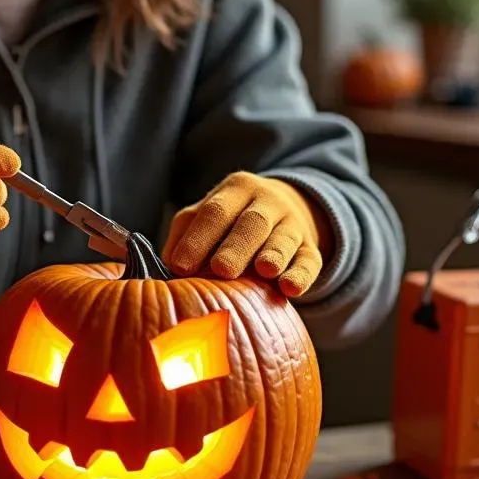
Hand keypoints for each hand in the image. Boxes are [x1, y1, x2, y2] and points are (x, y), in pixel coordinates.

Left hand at [161, 171, 326, 296]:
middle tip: (221, 269)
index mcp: (236, 190)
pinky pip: (310, 261)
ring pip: (284, 238)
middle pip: (251, 222)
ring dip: (273, 254)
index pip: (215, 211)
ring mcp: (292, 224)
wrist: (284, 211)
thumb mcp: (205, 218)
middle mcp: (267, 202)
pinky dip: (301, 275)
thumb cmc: (230, 222)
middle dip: (236, 246)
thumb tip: (167, 268)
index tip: (181, 266)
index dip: (198, 238)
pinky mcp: (311, 249)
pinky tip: (290, 288)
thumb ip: (184, 237)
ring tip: (264, 270)